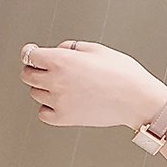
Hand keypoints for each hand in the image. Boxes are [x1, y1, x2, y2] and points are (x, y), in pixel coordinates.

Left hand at [19, 40, 166, 129]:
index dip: (31, 53)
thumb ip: (71, 47)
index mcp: (60, 60)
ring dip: (43, 89)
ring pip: (35, 94)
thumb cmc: (125, 76)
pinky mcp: (66, 119)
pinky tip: (60, 104)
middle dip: (36, 71)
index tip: (32, 53)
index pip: (29, 55)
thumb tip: (60, 51)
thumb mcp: (97, 49)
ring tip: (60, 87)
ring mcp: (60, 101)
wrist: (138, 100)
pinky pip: (43, 114)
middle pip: (28, 75)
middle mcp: (56, 81)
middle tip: (46, 71)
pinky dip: (47, 109)